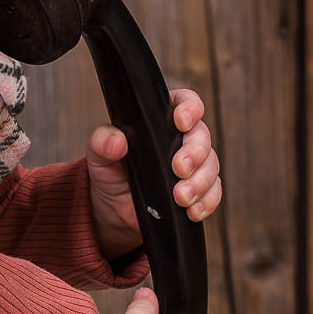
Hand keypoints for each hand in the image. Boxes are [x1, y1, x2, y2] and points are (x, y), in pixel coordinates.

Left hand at [85, 87, 222, 259]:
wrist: (114, 211)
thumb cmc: (110, 173)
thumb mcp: (99, 155)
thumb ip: (102, 142)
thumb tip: (117, 142)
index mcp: (160, 120)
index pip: (183, 102)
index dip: (189, 108)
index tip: (181, 122)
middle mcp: (181, 139)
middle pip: (202, 136)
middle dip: (195, 153)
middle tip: (179, 169)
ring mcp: (194, 166)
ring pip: (211, 166)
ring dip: (200, 182)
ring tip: (181, 197)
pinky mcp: (200, 191)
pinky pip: (213, 193)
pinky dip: (206, 202)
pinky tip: (192, 211)